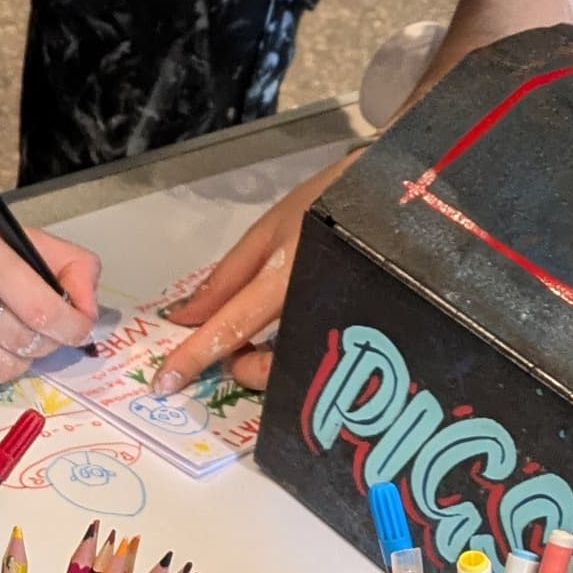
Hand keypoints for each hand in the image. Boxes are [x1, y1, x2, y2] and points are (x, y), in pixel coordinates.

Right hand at [0, 183, 99, 384]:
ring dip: (18, 360)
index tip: (79, 328)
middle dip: (47, 342)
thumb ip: (60, 261)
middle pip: (23, 341)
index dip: (71, 326)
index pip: (40, 308)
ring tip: (13, 339)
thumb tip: (88, 308)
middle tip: (45, 331)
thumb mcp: (6, 229)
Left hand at [154, 159, 350, 392]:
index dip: (197, 355)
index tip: (166, 382)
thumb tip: (184, 318)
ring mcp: (350, 323)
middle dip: (248, 368)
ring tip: (264, 344)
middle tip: (236, 354)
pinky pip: (324, 356)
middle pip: (275, 363)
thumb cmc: (329, 201)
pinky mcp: (373, 330)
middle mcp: (321, 306)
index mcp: (289, 274)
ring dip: (274, 365)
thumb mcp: (271, 229)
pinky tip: (293, 339)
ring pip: (301, 367)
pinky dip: (299, 355)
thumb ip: (227, 278)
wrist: (406, 190)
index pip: (233, 324)